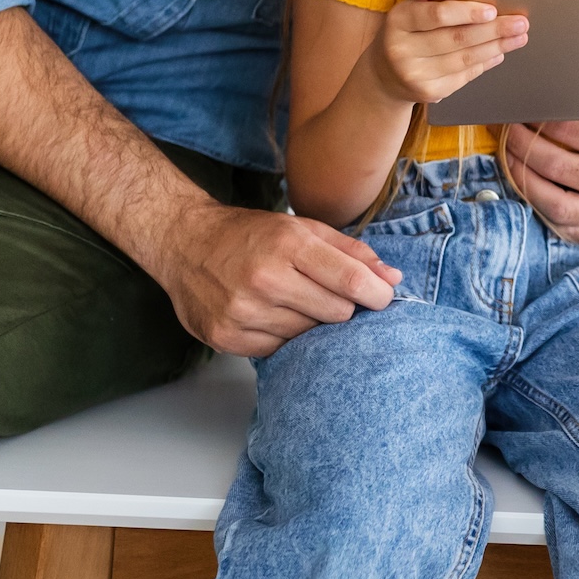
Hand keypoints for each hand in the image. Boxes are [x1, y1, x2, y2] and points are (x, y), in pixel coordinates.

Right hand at [153, 201, 401, 356]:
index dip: (376, 294)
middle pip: (336, 313)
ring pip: (308, 336)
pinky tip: (270, 315)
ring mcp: (243, 311)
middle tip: (326, 293)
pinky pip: (278, 350)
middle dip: (341, 306)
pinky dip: (282, 336)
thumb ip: (350, 251)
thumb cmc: (249, 234)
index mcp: (288, 245)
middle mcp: (265, 279)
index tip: (383, 298)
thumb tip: (393, 278)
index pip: (350, 281)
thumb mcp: (301, 228)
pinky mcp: (227, 337)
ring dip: (310, 322)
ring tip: (293, 301)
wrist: (184, 242)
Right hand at [363, 0, 526, 104]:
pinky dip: (485, 63)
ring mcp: (415, 75)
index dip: (467, 12)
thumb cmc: (405, 33)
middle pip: (457, 39)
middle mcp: (402, 50)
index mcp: (398, 20)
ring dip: (496, 47)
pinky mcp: (429, 93)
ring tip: (518, 37)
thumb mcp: (409, 11)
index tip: (493, 10)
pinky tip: (499, 53)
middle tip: (520, 22)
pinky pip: (464, 76)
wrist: (383, 76)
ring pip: (465, 59)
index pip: (437, 15)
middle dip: (494, 30)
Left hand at [503, 116, 578, 247]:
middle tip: (508, 130)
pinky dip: (539, 207)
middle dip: (523, 146)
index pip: (572, 131)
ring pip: (555, 204)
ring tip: (509, 159)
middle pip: (558, 167)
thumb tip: (553, 87)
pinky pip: (563, 227)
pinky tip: (527, 187)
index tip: (524, 111)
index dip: (541, 119)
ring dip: (523, 180)